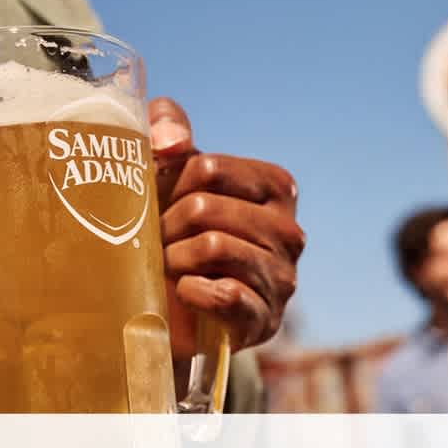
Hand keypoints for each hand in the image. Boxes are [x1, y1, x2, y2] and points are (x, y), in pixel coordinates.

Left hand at [148, 97, 304, 359]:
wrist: (170, 311)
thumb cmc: (173, 230)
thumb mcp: (170, 169)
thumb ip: (168, 126)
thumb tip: (171, 142)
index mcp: (277, 188)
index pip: (208, 167)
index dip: (169, 185)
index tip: (162, 204)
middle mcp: (290, 231)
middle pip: (205, 207)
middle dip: (166, 225)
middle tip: (157, 242)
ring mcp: (283, 279)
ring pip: (212, 247)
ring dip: (173, 259)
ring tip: (168, 267)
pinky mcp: (265, 320)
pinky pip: (225, 295)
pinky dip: (192, 292)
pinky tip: (186, 292)